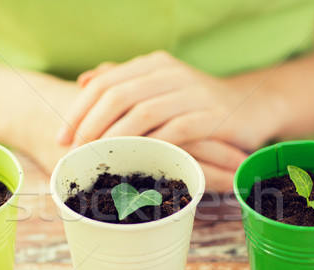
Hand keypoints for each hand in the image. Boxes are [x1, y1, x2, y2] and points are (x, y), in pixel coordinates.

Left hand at [56, 51, 274, 151]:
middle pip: (117, 95)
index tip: (61, 137)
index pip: (104, 82)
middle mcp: (171, 73)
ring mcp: (193, 93)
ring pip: (142, 112)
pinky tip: (135, 162)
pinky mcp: (213, 116)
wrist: (252, 107)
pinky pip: (174, 131)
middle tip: (74, 152)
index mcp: (154, 65)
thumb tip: (85, 80)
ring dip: (114, 138)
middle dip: (89, 126)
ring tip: (98, 159)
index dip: (78, 110)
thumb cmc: (197, 104)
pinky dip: (150, 147)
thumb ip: (124, 81)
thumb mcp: (160, 87)